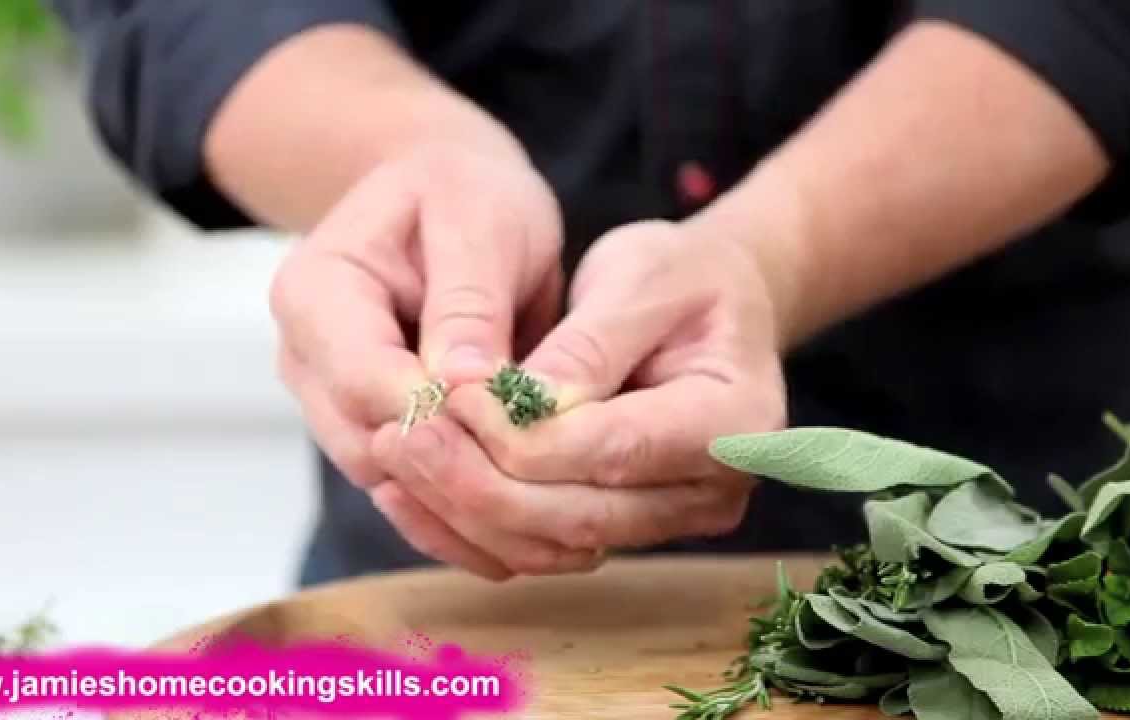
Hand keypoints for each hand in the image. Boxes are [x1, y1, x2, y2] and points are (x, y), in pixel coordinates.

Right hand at [271, 143, 594, 579]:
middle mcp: (309, 360)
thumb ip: (468, 299)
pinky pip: (414, 491)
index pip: (364, 379)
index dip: (438, 418)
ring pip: (392, 484)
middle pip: (369, 448)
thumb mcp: (476, 218)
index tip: (519, 438)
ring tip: (557, 540)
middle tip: (553, 510)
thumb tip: (463, 385)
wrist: (449, 197)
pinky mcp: (376, 430)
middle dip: (458, 483)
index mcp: (315, 293)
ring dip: (468, 515)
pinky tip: (535, 542)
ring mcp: (337, 403)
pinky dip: (467, 519)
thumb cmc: (464, 191)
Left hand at [376, 219, 787, 563]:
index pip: (611, 450)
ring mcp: (667, 518)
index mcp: (735, 424)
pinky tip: (412, 487)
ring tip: (395, 453)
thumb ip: (589, 344)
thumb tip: (515, 403)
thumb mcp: (643, 276)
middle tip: (401, 436)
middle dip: (478, 484)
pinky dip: (473, 523)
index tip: (448, 395)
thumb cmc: (685, 276)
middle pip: (577, 517)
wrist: (712, 303)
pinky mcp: (620, 523)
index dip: (521, 436)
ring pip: (550, 544)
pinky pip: (539, 545)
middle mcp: (710, 490)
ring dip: (464, 509)